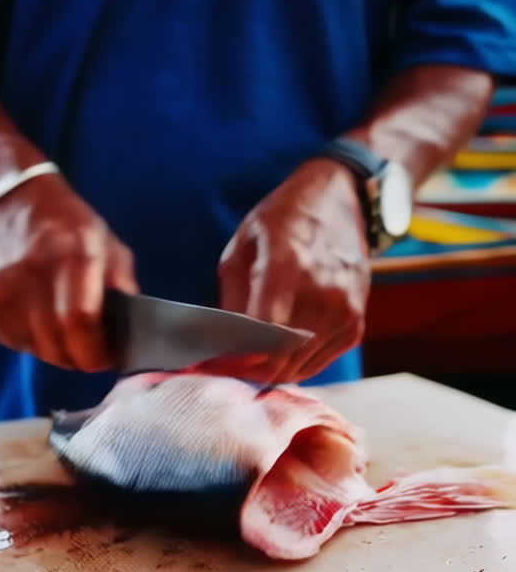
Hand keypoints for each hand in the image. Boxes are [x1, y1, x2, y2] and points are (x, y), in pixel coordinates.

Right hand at [0, 171, 137, 369]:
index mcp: (73, 252)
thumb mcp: (106, 243)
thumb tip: (133, 332)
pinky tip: (37, 321)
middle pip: (55, 342)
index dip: (95, 353)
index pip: (81, 322)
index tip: (105, 359)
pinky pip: (9, 338)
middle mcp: (32, 268)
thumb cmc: (66, 225)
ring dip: (52, 351)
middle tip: (88, 355)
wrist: (8, 199)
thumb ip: (122, 286)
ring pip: (32, 346)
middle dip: (77, 358)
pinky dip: (27, 340)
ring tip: (63, 334)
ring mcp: (0, 284)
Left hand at [218, 158, 370, 380]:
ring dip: (270, 370)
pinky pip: (319, 362)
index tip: (215, 363)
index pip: (263, 335)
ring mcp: (345, 310)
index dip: (236, 358)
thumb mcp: (243, 243)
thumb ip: (231, 296)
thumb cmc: (285, 218)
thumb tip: (223, 343)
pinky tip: (279, 352)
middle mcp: (323, 293)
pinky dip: (295, 364)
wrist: (340, 200)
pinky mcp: (356, 322)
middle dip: (248, 370)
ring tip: (249, 359)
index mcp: (288, 266)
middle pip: (280, 359)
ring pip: (299, 368)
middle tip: (227, 366)